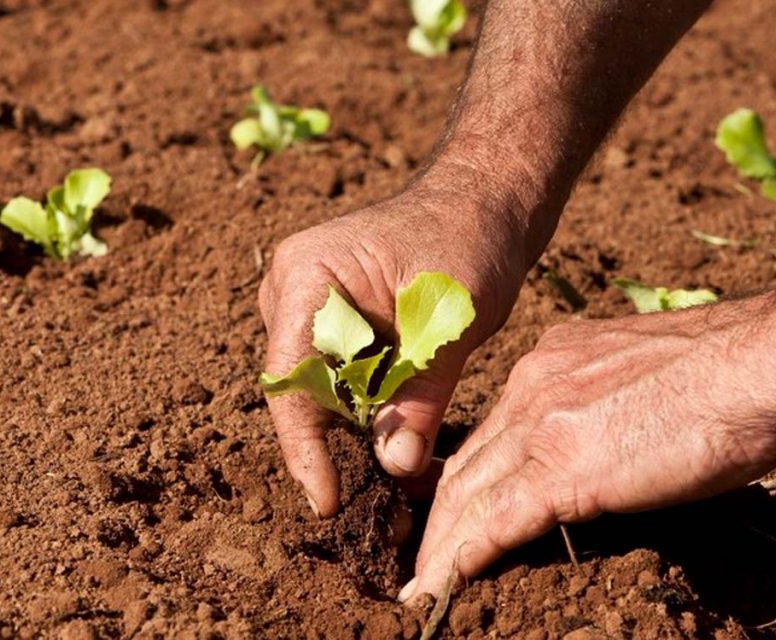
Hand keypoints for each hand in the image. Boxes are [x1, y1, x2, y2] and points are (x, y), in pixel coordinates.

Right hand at [258, 183, 527, 516]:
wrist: (485, 202)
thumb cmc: (469, 238)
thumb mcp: (451, 320)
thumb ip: (421, 393)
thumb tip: (394, 466)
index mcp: (306, 276)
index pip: (289, 378)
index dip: (304, 447)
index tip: (327, 500)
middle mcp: (291, 293)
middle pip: (301, 392)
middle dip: (337, 449)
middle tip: (379, 509)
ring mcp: (307, 308)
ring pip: (322, 394)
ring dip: (357, 436)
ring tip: (398, 484)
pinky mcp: (332, 325)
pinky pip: (342, 383)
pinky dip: (371, 414)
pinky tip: (401, 445)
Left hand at [401, 298, 775, 601]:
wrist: (754, 364)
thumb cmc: (726, 371)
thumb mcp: (640, 372)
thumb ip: (604, 399)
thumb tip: (608, 432)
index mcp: (551, 363)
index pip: (493, 431)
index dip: (469, 475)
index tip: (456, 506)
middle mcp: (531, 387)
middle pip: (467, 462)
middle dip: (440, 514)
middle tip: (422, 553)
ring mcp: (540, 426)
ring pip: (467, 494)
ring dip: (441, 545)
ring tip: (423, 583)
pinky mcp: (560, 470)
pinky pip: (495, 523)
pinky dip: (461, 559)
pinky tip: (440, 587)